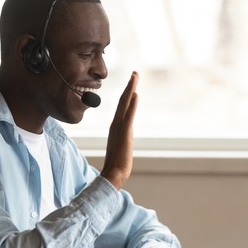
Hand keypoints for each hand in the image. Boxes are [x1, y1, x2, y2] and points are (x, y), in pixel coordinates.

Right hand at [100, 71, 138, 189]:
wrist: (112, 174)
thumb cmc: (117, 164)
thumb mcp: (122, 145)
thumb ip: (123, 136)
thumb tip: (125, 132)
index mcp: (116, 126)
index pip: (122, 106)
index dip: (127, 93)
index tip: (132, 82)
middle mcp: (116, 124)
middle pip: (123, 100)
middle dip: (129, 86)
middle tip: (135, 73)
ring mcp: (119, 128)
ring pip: (125, 104)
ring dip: (130, 89)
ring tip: (135, 76)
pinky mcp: (124, 134)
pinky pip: (129, 117)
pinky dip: (132, 105)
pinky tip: (136, 95)